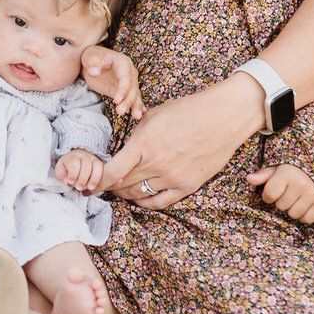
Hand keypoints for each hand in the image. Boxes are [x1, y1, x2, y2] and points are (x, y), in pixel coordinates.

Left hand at [54, 149, 104, 192]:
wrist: (73, 163)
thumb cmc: (66, 169)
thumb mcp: (60, 172)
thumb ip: (61, 176)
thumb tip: (67, 180)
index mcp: (71, 157)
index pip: (74, 163)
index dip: (73, 175)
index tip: (70, 182)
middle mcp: (82, 155)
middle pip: (86, 165)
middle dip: (82, 179)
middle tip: (79, 188)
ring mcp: (91, 158)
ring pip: (96, 165)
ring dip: (93, 179)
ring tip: (89, 188)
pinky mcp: (98, 163)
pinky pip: (102, 168)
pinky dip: (99, 178)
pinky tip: (95, 186)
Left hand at [81, 45, 143, 118]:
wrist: (92, 62)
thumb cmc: (91, 57)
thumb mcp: (89, 57)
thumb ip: (92, 63)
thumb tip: (95, 71)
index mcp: (122, 62)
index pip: (125, 77)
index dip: (122, 89)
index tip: (116, 100)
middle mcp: (129, 72)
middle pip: (132, 88)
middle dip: (128, 101)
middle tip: (120, 112)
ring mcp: (128, 82)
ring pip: (134, 94)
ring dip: (135, 105)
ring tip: (136, 116)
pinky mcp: (125, 90)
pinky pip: (133, 98)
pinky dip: (137, 105)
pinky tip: (140, 113)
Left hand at [97, 76, 263, 209]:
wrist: (222, 117)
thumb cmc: (187, 111)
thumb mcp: (153, 116)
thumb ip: (136, 136)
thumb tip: (121, 151)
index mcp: (144, 144)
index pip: (112, 172)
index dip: (98, 181)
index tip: (91, 183)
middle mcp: (156, 164)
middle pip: (122, 184)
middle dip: (109, 186)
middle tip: (103, 184)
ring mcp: (172, 177)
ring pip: (139, 194)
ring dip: (125, 193)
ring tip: (120, 189)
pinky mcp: (187, 186)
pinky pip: (160, 202)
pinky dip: (145, 201)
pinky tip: (139, 197)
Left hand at [248, 164, 313, 223]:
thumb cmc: (290, 173)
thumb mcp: (275, 170)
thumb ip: (262, 176)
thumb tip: (249, 179)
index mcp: (287, 173)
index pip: (269, 194)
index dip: (268, 196)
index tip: (272, 193)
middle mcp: (301, 183)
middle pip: (281, 206)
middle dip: (281, 202)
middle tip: (287, 195)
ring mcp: (312, 194)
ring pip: (294, 214)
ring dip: (292, 210)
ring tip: (295, 200)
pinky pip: (307, 220)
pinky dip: (304, 216)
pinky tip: (304, 206)